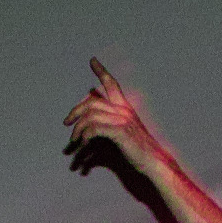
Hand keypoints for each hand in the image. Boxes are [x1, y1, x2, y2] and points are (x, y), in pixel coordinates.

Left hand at [63, 58, 165, 175]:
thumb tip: (89, 133)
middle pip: (92, 101)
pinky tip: (84, 145)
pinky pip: (94, 128)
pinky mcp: (120, 132)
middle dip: (76, 111)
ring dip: (78, 128)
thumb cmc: (139, 152)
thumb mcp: (123, 135)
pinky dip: (85, 137)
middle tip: (67, 122)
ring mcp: (122, 119)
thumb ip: (107, 128)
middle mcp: (123, 110)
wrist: (155, 162)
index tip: (92, 61)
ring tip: (74, 140)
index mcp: (125, 108)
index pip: (112, 84)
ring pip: (90, 115)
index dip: (101, 71)